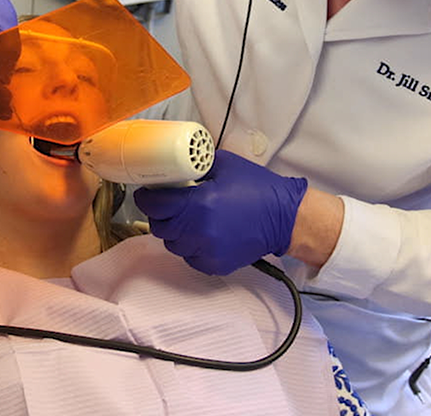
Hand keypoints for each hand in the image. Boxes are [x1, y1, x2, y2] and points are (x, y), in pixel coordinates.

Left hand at [134, 150, 307, 274]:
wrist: (283, 217)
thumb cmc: (257, 189)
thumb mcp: (223, 165)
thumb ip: (194, 167)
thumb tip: (173, 168)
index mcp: (199, 203)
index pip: (155, 205)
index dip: (147, 197)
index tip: (149, 193)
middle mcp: (199, 231)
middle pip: (159, 226)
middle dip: (160, 213)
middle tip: (170, 203)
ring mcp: (206, 251)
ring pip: (172, 244)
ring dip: (175, 230)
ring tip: (190, 217)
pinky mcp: (214, 264)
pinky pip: (189, 256)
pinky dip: (190, 245)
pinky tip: (204, 232)